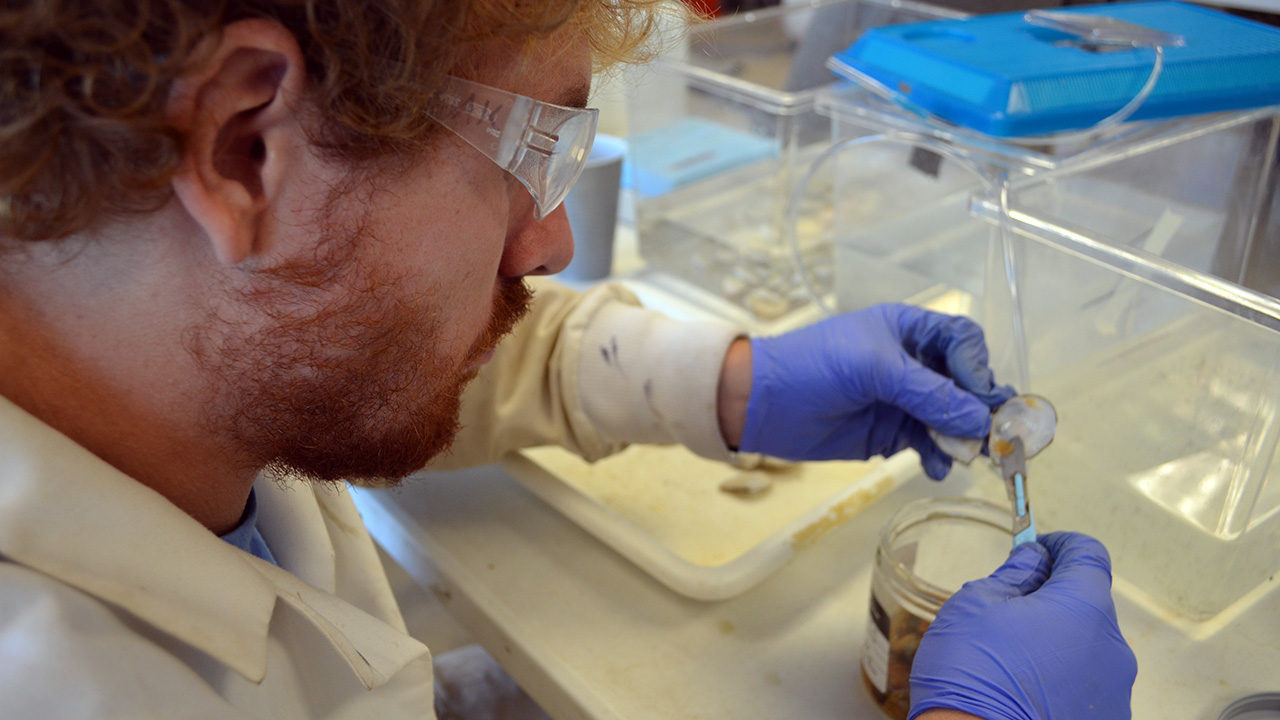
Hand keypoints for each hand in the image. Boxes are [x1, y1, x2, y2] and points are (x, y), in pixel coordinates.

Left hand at [737, 304, 1012, 478]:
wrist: (763, 405)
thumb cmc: (814, 367)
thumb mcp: (873, 369)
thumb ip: (928, 393)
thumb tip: (980, 419)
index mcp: (908, 330)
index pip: (963, 340)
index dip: (976, 365)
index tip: (979, 394)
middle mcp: (912, 363)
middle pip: (966, 383)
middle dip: (979, 407)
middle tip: (992, 435)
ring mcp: (904, 400)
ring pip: (953, 418)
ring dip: (963, 437)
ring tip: (963, 455)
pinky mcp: (892, 433)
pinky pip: (930, 444)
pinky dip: (940, 456)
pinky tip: (938, 466)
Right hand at [909, 532, 1137, 719]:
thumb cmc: (971, 676)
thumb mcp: (976, 605)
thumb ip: (1013, 575)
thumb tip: (1033, 559)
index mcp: (1084, 607)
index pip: (1088, 553)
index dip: (1060, 545)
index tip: (1036, 549)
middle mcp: (1112, 648)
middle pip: (1088, 603)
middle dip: (1053, 598)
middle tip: (1007, 609)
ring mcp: (1114, 691)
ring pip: (1087, 647)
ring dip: (1057, 641)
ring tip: (1010, 659)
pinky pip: (1085, 686)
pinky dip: (1060, 680)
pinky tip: (1023, 691)